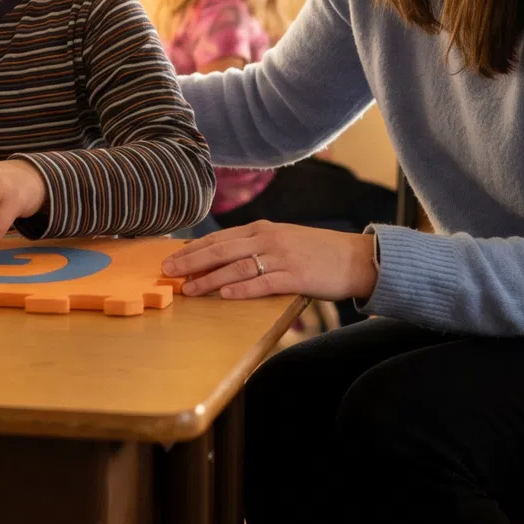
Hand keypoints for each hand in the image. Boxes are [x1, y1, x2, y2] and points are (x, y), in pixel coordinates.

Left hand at [161, 220, 377, 301]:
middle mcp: (268, 239)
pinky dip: (241, 289)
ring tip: (189, 290)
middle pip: (221, 250)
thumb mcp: (283, 240)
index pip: (219, 239)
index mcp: (262, 229)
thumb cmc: (316, 252)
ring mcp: (281, 257)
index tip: (171, 258)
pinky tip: (224, 294)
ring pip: (237, 267)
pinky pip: (262, 282)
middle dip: (191, 261)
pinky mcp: (295, 276)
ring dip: (209, 279)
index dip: (193, 249)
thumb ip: (256, 246)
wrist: (355, 257)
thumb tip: (224, 258)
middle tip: (168, 272)